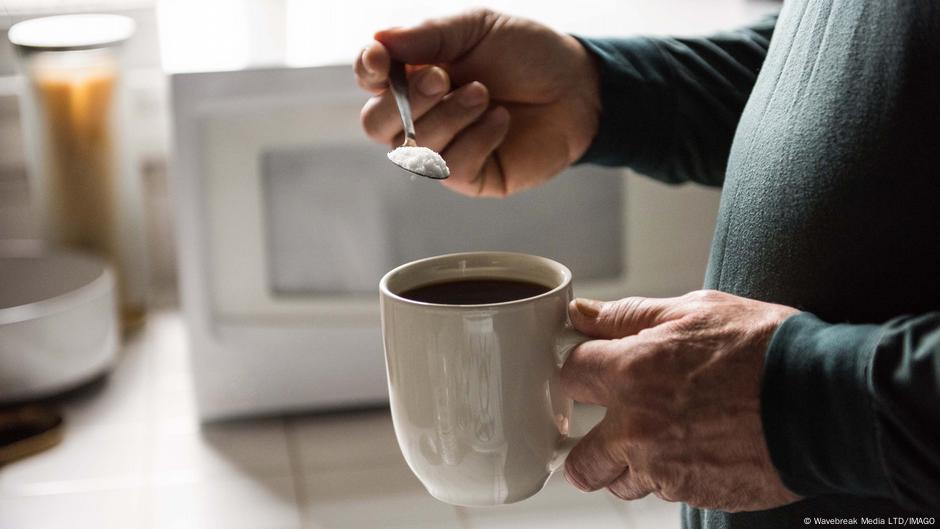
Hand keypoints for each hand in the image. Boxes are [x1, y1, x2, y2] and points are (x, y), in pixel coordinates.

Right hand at [354, 9, 599, 196]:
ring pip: (416, 149)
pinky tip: (501, 120)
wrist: (578, 86)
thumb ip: (427, 35)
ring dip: (450, 117)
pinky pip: (453, 167)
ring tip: (484, 94)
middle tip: (443, 78)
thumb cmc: (526, 53)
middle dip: (408, 102)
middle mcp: (421, 116)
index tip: (380, 59)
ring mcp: (444, 150)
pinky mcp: (471, 177)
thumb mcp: (476, 28)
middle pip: (377, 125)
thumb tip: (378, 39)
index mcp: (414, 75)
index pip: (370, 80)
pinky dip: (477, 139)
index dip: (367, 71)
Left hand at [560, 290, 801, 511]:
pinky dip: (670, 476)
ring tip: (663, 440)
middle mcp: (636, 426)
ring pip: (619, 481)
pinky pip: (662, 491)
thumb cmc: (765, 349)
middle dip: (585, 447)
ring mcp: (662, 467)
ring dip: (629, 466)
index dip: (576, 371)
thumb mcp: (695, 310)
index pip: (569, 374)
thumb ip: (628, 316)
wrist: (825, 402)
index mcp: (631, 371)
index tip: (586, 374)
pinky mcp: (692, 493)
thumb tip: (583, 313)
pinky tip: (698, 449)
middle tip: (604, 432)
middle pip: (578, 459)